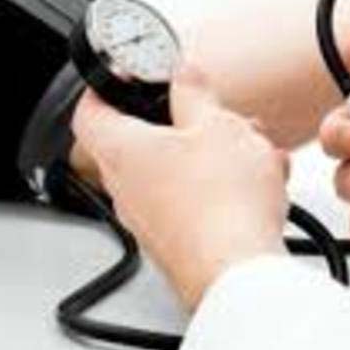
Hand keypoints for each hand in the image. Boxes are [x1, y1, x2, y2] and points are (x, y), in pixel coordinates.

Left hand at [72, 64, 289, 310]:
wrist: (239, 274)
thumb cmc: (221, 205)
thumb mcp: (217, 124)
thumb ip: (194, 92)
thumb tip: (183, 75)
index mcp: (122, 151)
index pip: (88, 110)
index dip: (104, 86)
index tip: (124, 77)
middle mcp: (126, 190)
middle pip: (142, 141)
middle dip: (184, 121)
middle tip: (210, 112)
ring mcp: (150, 220)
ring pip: (177, 170)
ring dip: (213, 153)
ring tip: (251, 150)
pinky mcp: (178, 242)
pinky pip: (196, 201)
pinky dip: (224, 187)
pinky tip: (260, 183)